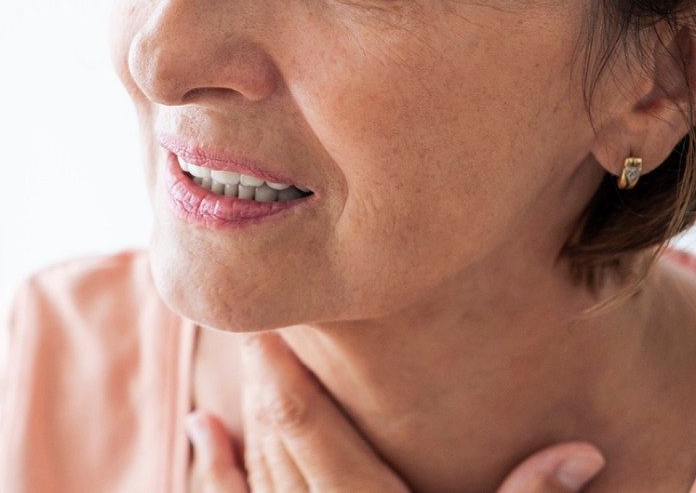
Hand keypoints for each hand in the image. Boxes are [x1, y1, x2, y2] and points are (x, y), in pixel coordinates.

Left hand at [187, 332, 606, 492]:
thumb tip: (580, 453)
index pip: (306, 429)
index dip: (284, 371)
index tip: (270, 319)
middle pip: (276, 438)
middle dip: (267, 378)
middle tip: (262, 318)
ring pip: (258, 466)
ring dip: (249, 409)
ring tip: (249, 356)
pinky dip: (217, 468)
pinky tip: (205, 425)